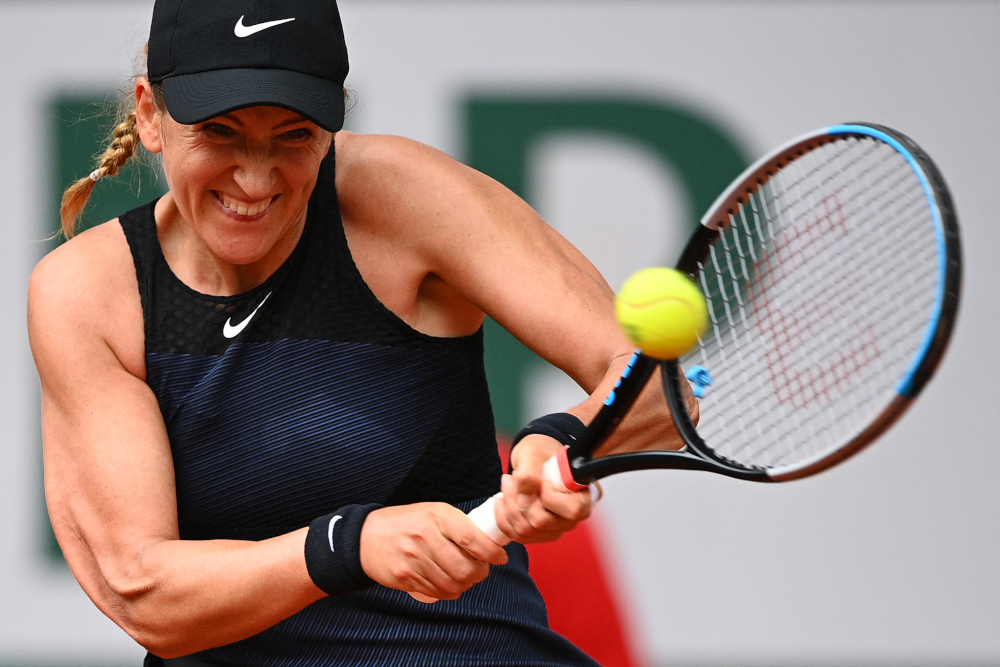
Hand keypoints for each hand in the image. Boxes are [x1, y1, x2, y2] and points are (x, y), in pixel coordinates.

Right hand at [359, 503, 507, 602]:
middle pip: (465, 568)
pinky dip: (449, 592)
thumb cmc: (407, 522)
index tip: (500, 558)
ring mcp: (414, 559)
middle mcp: (426, 537)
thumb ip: (458, 525)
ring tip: (466, 578)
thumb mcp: (433, 512)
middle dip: (480, 574)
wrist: (367, 536)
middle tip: (481, 571)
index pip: (472, 538)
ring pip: (453, 584)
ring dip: (466, 585)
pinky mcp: (406, 577)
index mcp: (437, 516)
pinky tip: (450, 584)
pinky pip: (437, 592)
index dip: (491, 552)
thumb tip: (489, 543)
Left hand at [494, 434, 592, 543]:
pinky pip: (518, 536)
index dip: (551, 498)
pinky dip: (503, 519)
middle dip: (519, 501)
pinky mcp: (539, 534)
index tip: (542, 481)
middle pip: (542, 523)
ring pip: (526, 531)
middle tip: (510, 479)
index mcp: (583, 497)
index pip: (571, 510)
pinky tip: (500, 501)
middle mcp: (572, 518)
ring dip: (508, 508)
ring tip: (506, 485)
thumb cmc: (540, 453)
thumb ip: (529, 474)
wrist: (535, 459)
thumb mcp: (533, 454)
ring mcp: (555, 528)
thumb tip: (523, 501)